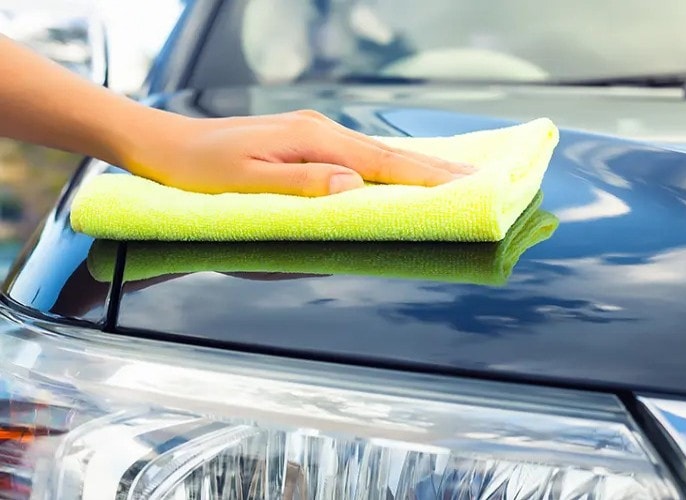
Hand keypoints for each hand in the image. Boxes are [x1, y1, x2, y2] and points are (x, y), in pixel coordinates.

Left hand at [131, 110, 473, 195]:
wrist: (165, 144)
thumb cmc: (199, 170)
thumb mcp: (243, 181)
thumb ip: (299, 183)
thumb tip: (351, 185)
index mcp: (310, 139)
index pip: (379, 161)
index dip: (422, 176)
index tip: (463, 184)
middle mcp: (318, 130)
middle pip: (387, 152)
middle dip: (434, 167)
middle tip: (478, 177)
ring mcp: (313, 133)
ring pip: (376, 152)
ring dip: (416, 164)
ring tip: (455, 175)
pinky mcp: (305, 140)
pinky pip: (359, 153)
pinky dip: (388, 163)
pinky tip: (401, 168)